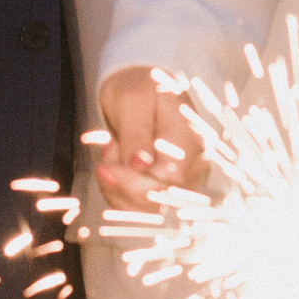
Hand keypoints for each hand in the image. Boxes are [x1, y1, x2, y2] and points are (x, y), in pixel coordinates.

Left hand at [94, 65, 203, 212]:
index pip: (168, 182)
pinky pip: (139, 206)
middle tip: (108, 150)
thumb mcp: (132, 101)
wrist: (144, 88)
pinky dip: (119, 190)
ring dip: (117, 187)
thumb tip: (141, 164)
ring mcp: (183, 180)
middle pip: (157, 203)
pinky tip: (116, 164)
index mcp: (190, 141)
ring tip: (113, 151)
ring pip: (145, 210)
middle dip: (120, 184)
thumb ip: (136, 133)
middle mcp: (193, 166)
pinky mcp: (168, 189)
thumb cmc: (140, 89)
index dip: (133, 184)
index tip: (104, 168)